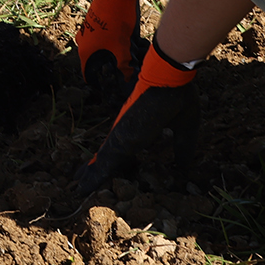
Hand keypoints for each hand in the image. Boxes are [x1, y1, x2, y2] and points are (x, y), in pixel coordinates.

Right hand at [75, 0, 149, 106]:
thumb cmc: (116, 19)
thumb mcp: (122, 46)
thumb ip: (123, 64)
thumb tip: (127, 77)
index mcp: (85, 50)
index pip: (88, 73)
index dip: (99, 81)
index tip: (110, 85)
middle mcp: (82, 40)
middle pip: (95, 60)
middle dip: (109, 66)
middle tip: (124, 69)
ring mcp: (87, 29)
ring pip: (100, 48)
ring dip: (111, 52)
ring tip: (127, 54)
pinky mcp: (94, 20)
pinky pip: (102, 37)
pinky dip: (111, 41)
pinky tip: (125, 40)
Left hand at [76, 41, 198, 196]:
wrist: (169, 77)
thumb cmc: (178, 96)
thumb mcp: (186, 129)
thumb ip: (183, 147)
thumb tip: (184, 168)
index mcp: (141, 129)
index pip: (125, 149)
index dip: (117, 162)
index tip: (109, 171)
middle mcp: (128, 133)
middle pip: (110, 157)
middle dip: (97, 171)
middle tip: (82, 184)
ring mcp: (122, 135)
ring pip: (103, 161)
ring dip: (91, 176)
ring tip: (79, 187)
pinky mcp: (119, 139)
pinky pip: (103, 162)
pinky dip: (94, 176)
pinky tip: (83, 186)